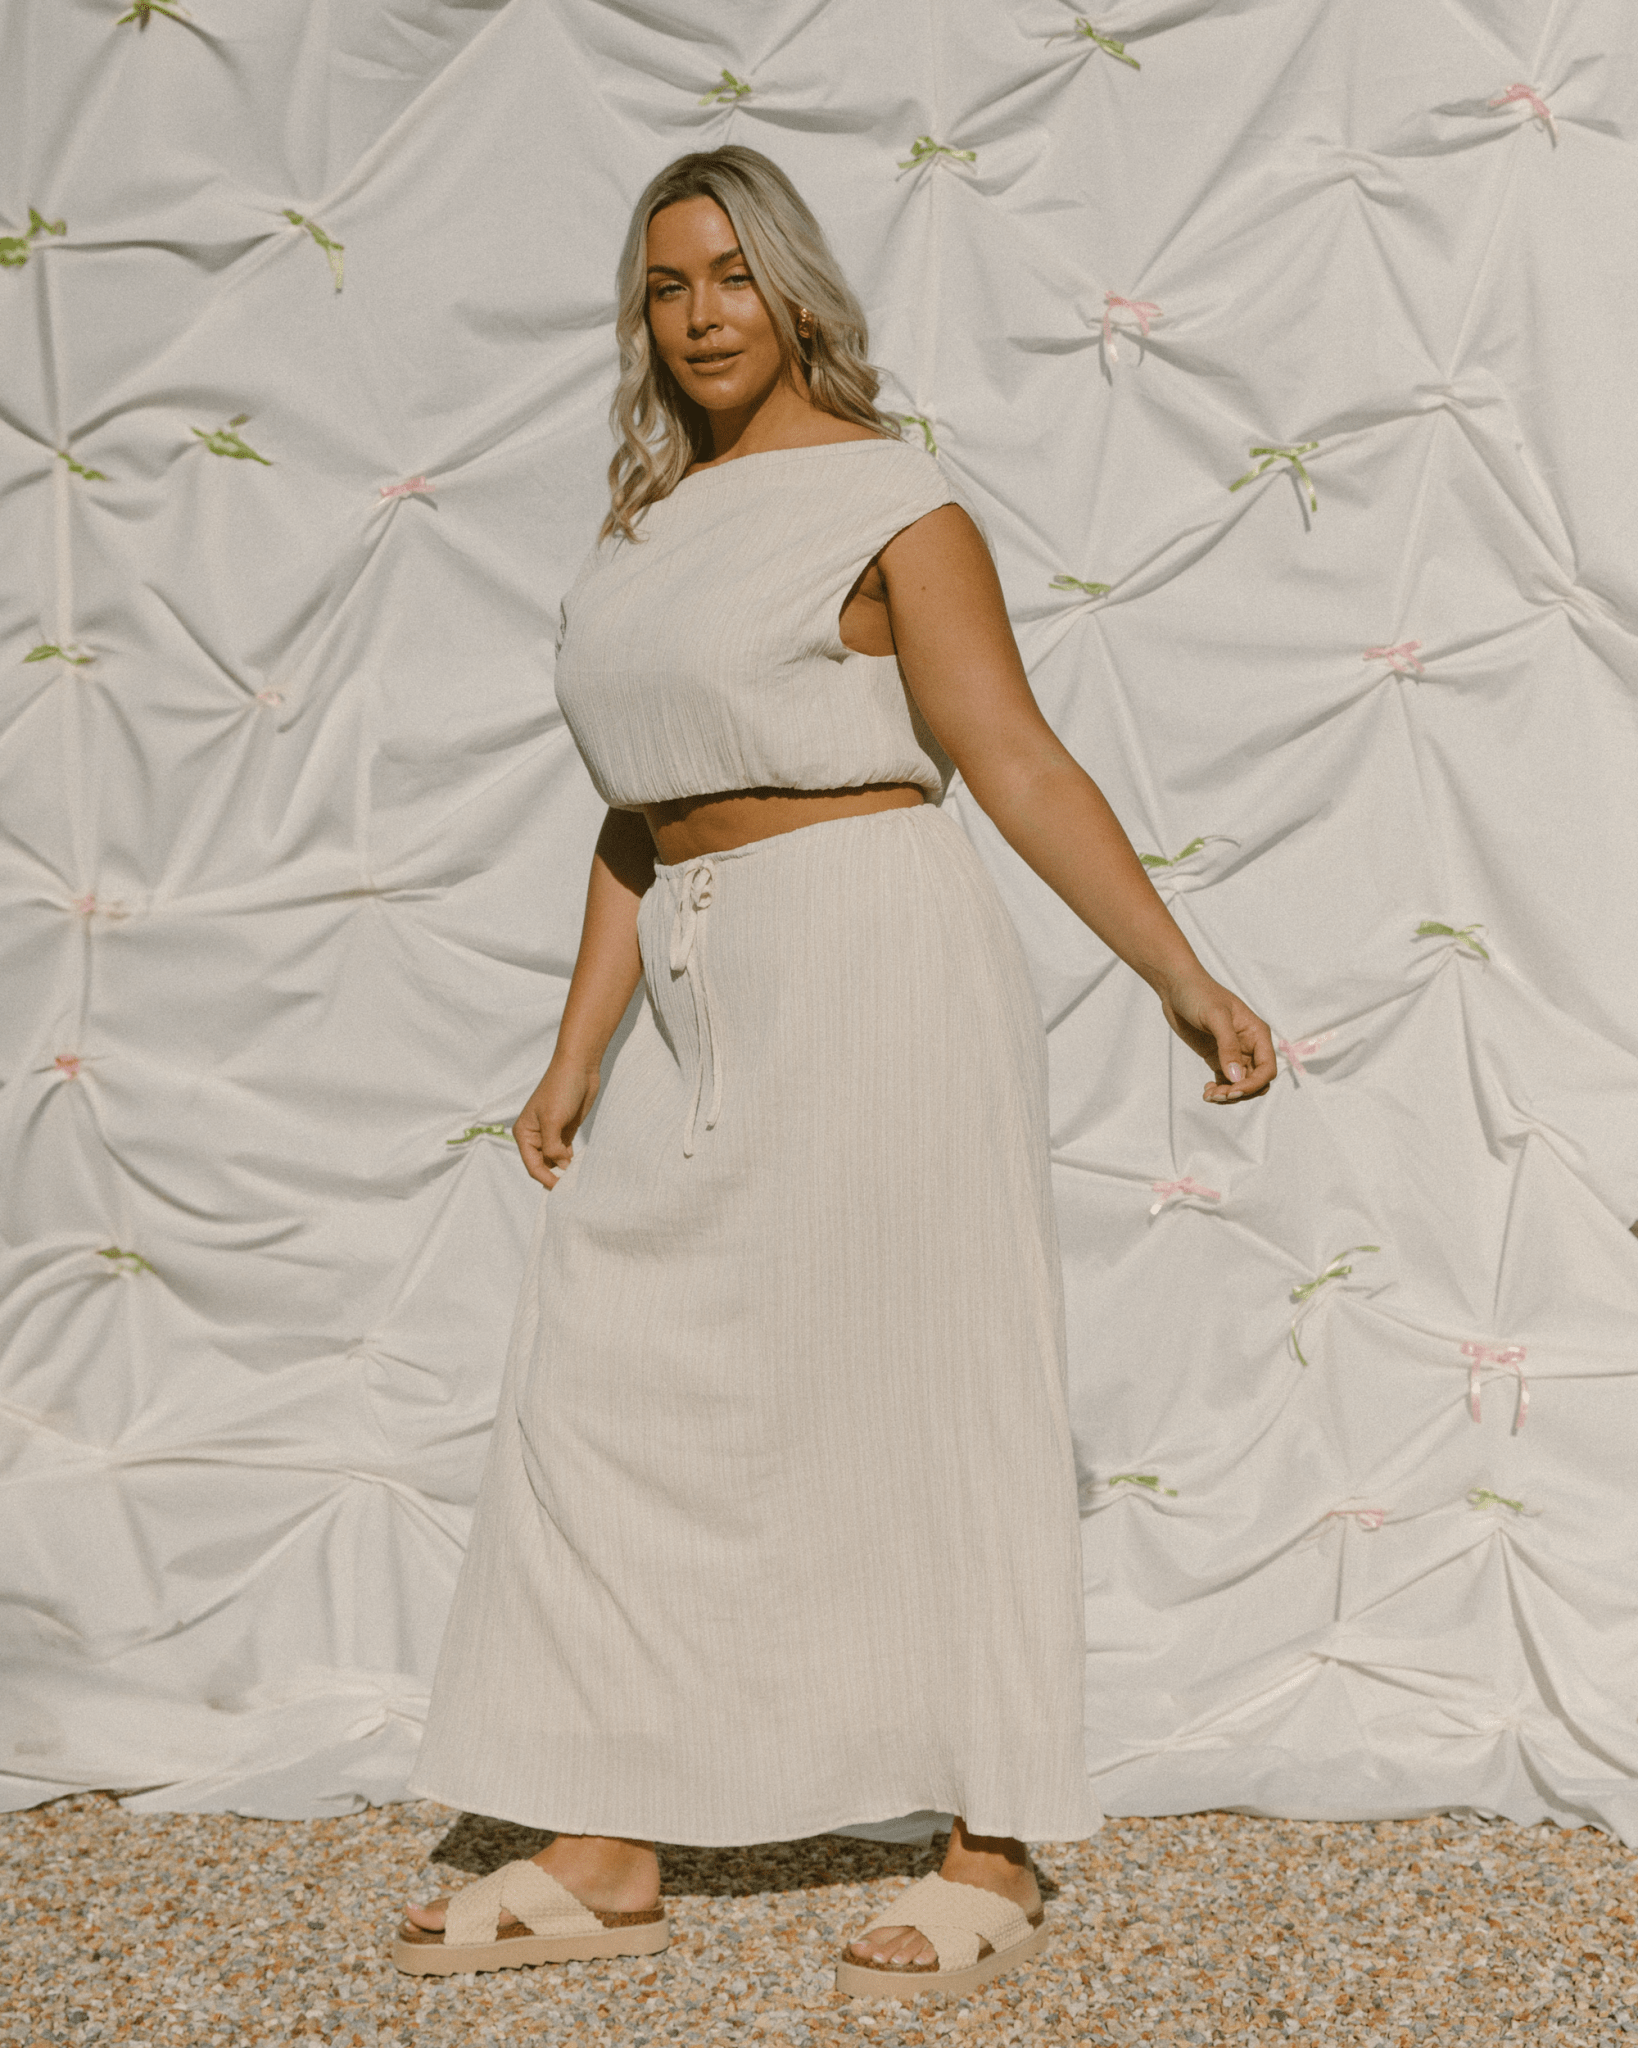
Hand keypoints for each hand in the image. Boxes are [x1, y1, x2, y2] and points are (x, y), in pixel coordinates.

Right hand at [513, 1060, 599, 1187]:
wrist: (579, 1067)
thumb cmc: (561, 1089)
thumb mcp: (553, 1120)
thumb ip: (553, 1147)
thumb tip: (560, 1168)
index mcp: (524, 1133)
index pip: (533, 1165)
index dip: (546, 1179)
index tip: (561, 1189)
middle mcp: (534, 1135)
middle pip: (542, 1165)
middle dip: (554, 1176)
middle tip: (571, 1189)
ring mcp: (550, 1133)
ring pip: (554, 1160)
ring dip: (563, 1170)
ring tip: (577, 1181)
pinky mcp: (565, 1130)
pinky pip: (565, 1153)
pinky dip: (571, 1161)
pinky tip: (580, 1167)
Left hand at [1159, 974, 1276, 1102]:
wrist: (1176, 986)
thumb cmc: (1199, 994)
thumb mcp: (1215, 1017)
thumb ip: (1227, 1047)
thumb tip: (1236, 1077)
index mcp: (1257, 1034)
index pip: (1267, 1069)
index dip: (1254, 1084)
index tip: (1233, 1091)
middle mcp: (1249, 1046)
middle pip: (1255, 1081)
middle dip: (1240, 1092)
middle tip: (1217, 1095)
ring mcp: (1233, 1053)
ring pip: (1240, 1084)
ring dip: (1228, 1095)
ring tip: (1209, 1095)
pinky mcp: (1217, 1057)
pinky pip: (1225, 1082)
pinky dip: (1219, 1091)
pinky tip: (1206, 1091)